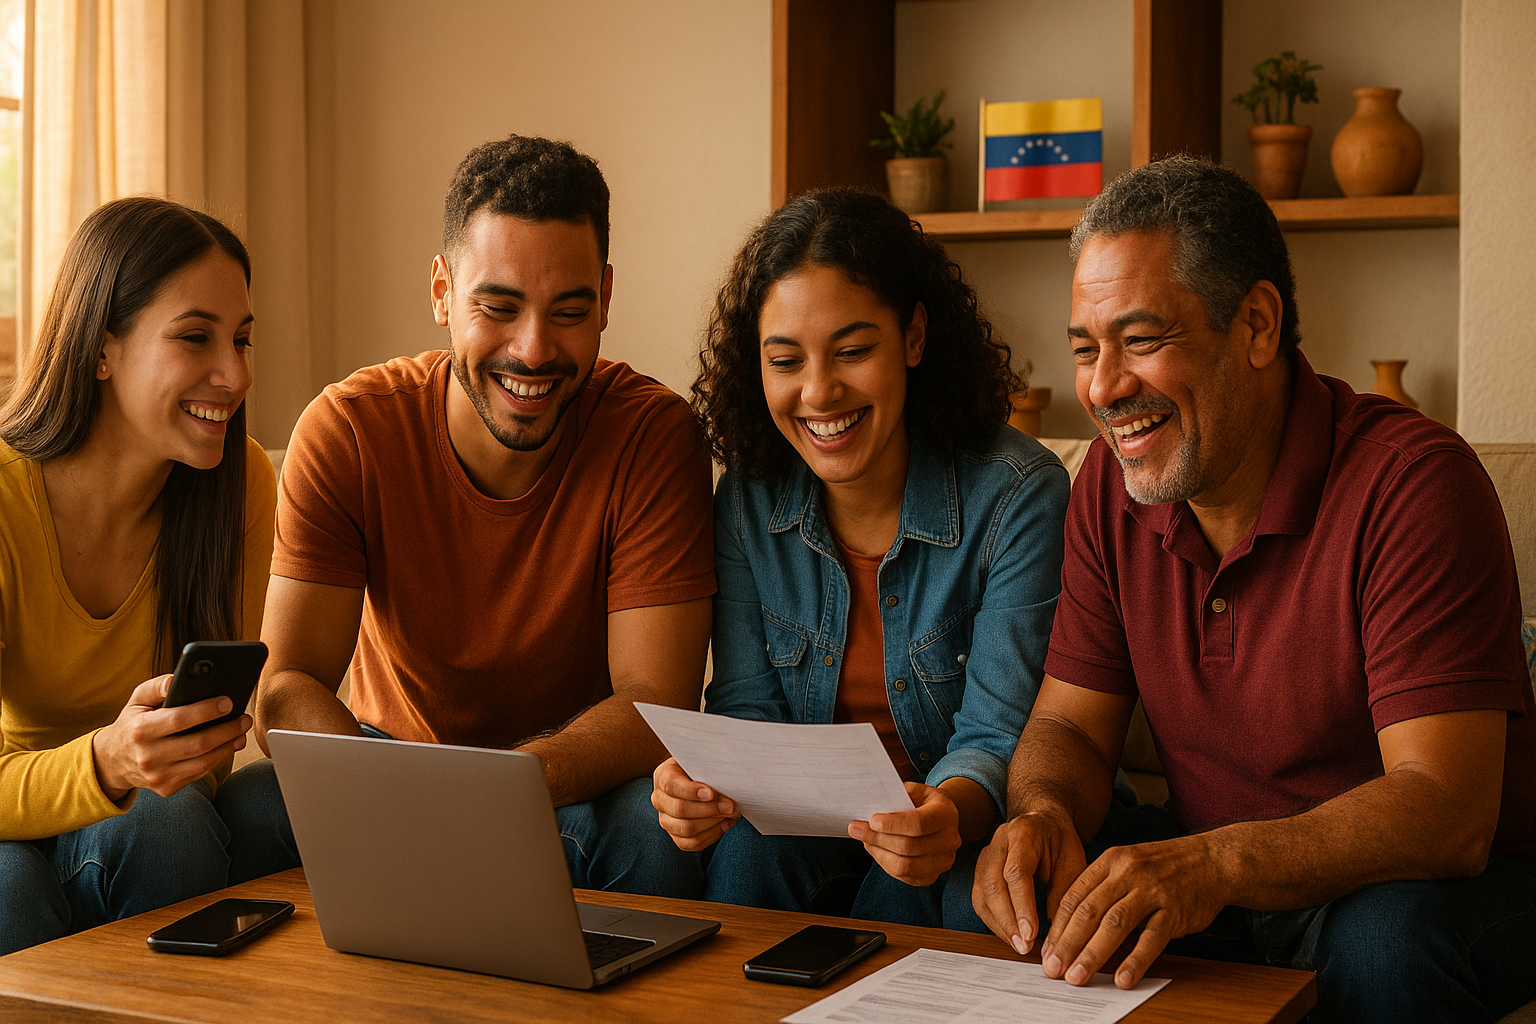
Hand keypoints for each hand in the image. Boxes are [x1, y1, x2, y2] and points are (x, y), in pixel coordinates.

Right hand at [92, 675, 252, 801]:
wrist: (112, 761)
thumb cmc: (132, 724)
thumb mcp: (137, 700)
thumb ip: (157, 687)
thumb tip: (176, 680)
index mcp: (140, 731)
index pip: (179, 719)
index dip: (206, 710)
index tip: (228, 702)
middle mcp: (148, 756)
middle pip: (198, 744)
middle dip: (227, 730)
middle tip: (244, 718)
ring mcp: (158, 776)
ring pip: (203, 763)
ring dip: (228, 747)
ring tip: (241, 732)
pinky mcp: (167, 788)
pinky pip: (199, 774)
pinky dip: (217, 760)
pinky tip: (228, 746)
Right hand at [651, 757, 738, 850]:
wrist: (699, 779)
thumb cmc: (702, 768)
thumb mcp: (702, 760)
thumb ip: (708, 766)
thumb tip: (725, 776)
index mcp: (662, 776)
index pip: (671, 785)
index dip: (691, 791)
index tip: (712, 793)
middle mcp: (660, 799)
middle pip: (680, 810)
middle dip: (709, 809)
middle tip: (730, 806)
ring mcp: (666, 820)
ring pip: (686, 829)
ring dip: (713, 823)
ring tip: (730, 814)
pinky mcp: (676, 836)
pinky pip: (692, 843)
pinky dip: (712, 835)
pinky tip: (725, 824)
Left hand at [849, 782, 961, 886]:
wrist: (941, 819)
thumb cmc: (922, 802)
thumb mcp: (913, 790)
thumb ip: (895, 796)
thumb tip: (869, 805)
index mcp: (946, 814)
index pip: (919, 824)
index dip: (893, 824)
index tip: (871, 820)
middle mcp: (950, 840)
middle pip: (909, 847)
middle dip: (877, 838)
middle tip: (855, 828)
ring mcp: (943, 861)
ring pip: (905, 866)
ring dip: (878, 853)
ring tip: (864, 839)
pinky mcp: (932, 876)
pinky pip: (904, 876)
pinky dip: (885, 863)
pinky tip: (875, 849)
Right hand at [972, 807, 1086, 955]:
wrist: (1043, 823)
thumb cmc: (1060, 842)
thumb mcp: (1073, 860)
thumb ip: (1064, 891)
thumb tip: (1054, 929)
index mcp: (1023, 832)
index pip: (1016, 871)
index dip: (1021, 905)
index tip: (1031, 933)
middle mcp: (998, 842)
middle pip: (993, 884)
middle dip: (1007, 920)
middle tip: (1025, 946)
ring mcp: (985, 856)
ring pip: (982, 895)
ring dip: (1000, 925)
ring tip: (1020, 946)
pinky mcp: (980, 872)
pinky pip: (980, 901)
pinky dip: (994, 922)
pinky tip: (1010, 936)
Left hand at [1040, 835, 1227, 988]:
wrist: (1213, 860)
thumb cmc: (1165, 867)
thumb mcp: (1127, 865)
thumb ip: (1102, 889)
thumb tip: (1072, 928)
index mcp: (1110, 861)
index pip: (1074, 896)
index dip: (1057, 927)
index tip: (1045, 952)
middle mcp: (1127, 873)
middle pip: (1089, 911)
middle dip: (1067, 944)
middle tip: (1053, 969)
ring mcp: (1152, 890)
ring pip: (1115, 924)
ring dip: (1093, 954)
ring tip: (1077, 977)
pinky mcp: (1175, 909)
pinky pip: (1152, 937)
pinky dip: (1135, 960)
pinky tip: (1122, 978)